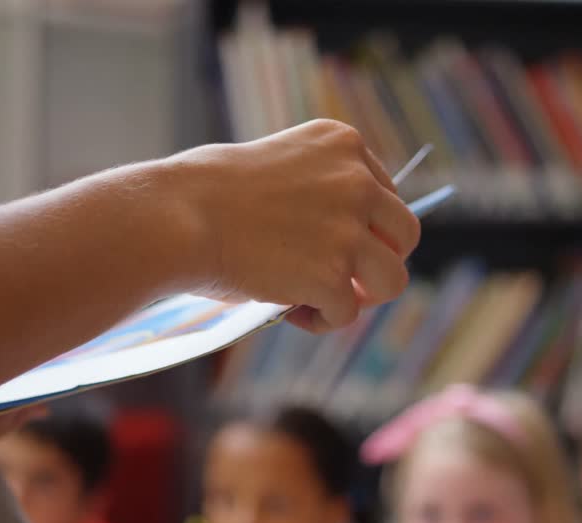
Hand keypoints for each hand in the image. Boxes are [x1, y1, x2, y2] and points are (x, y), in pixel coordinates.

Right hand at [173, 120, 420, 331]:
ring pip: (393, 279)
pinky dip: (321, 319)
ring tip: (323, 300)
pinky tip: (289, 311)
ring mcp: (349, 230)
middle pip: (405, 234)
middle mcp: (357, 181)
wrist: (177, 217)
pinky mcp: (334, 275)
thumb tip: (338, 244)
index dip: (364, 228)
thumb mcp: (277, 166)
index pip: (385, 193)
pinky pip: (348, 313)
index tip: (333, 243)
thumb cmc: (204, 193)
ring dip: (362, 296)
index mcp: (343, 144)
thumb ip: (316, 190)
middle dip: (378, 261)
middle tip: (343, 279)